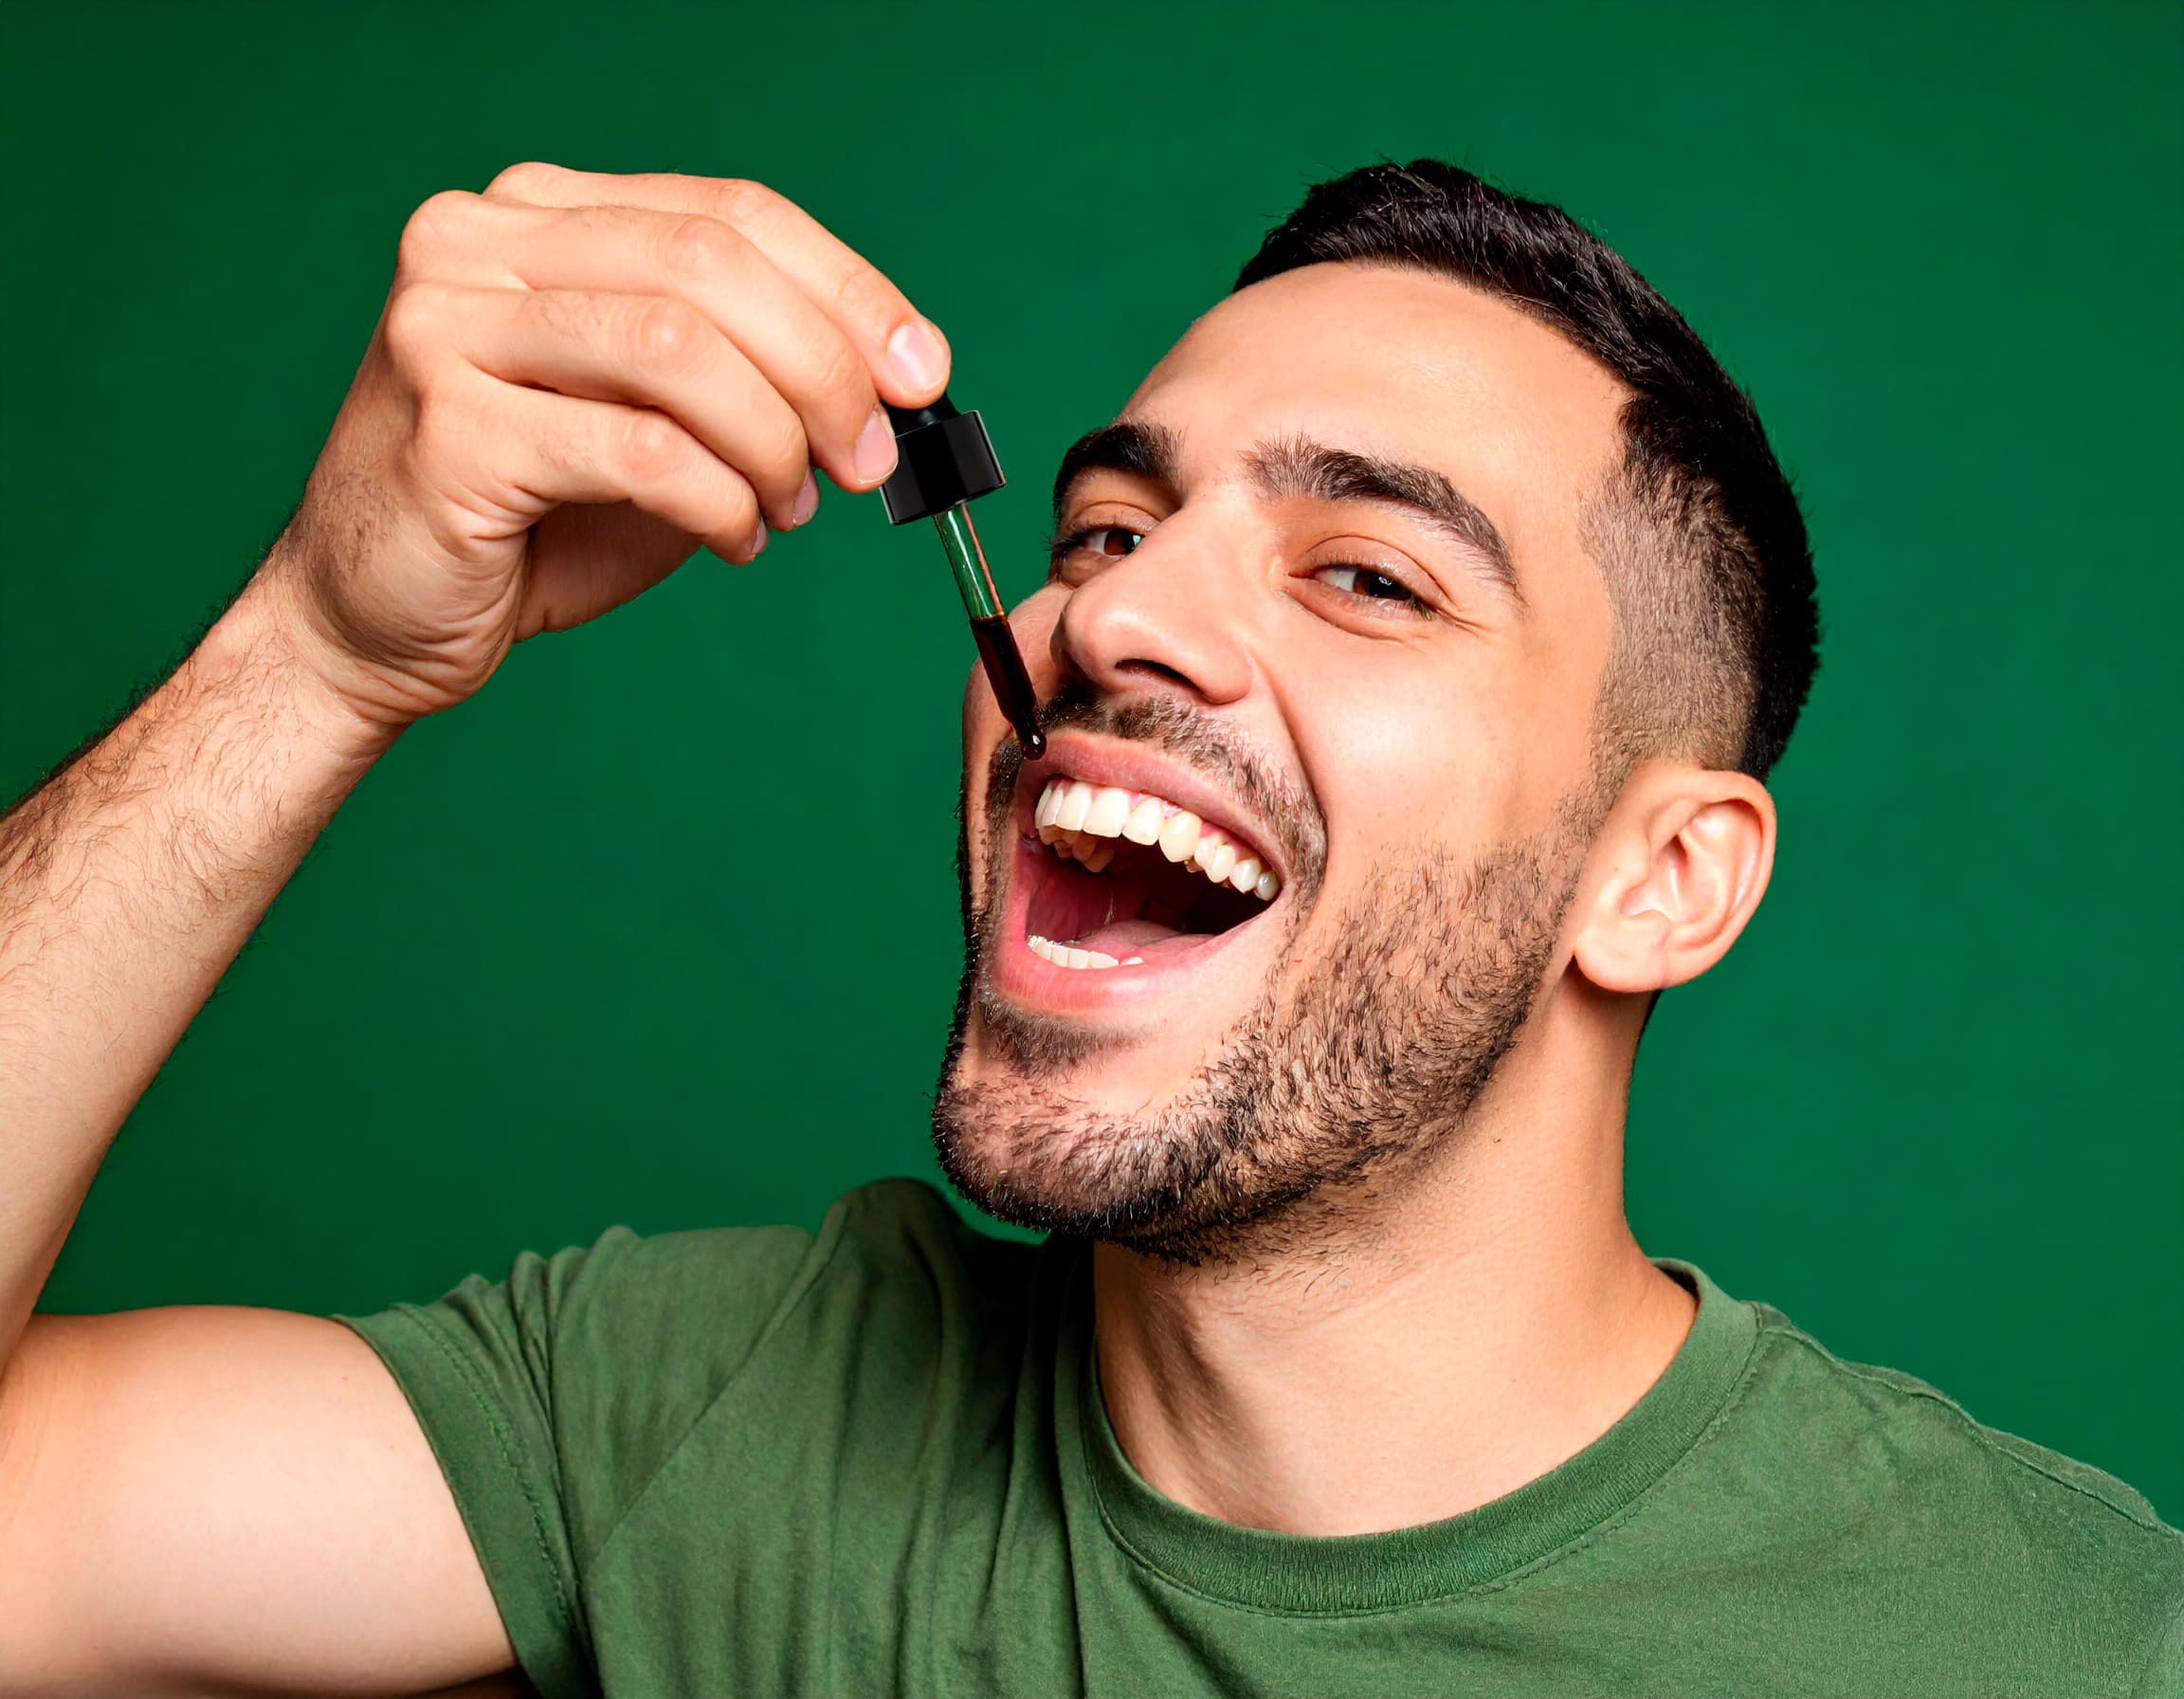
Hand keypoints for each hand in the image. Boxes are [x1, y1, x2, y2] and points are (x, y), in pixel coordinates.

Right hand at [258, 163, 950, 727]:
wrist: (372, 622)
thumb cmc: (531, 523)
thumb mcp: (658, 425)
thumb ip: (748, 378)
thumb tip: (894, 380)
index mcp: (536, 216)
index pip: (728, 213)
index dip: (847, 290)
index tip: (925, 372)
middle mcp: (476, 243)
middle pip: (709, 265)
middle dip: (825, 368)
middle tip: (875, 460)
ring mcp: (443, 326)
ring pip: (678, 348)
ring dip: (773, 440)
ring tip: (794, 507)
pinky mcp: (443, 428)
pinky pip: (638, 448)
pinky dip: (719, 500)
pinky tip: (735, 535)